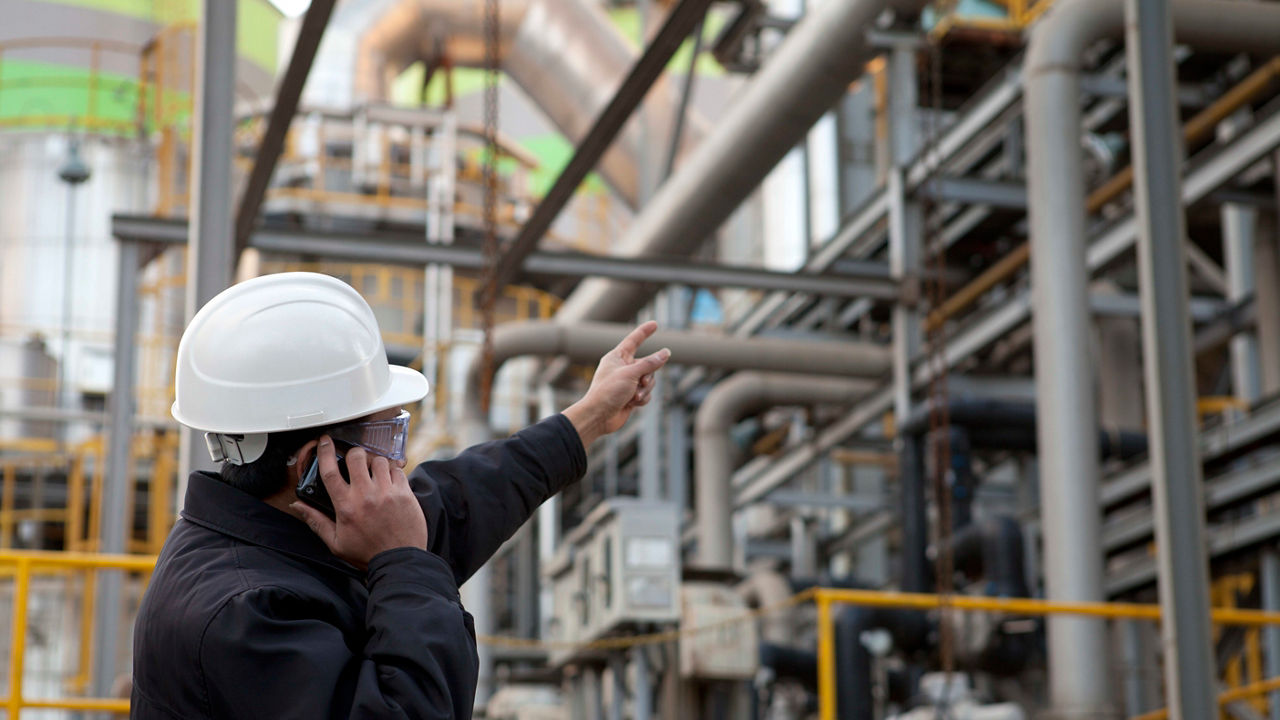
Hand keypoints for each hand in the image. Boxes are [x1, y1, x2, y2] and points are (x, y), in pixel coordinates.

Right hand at [290, 438, 427, 569]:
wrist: (399, 562)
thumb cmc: (367, 554)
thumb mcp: (335, 543)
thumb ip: (315, 521)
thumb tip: (297, 506)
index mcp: (345, 506)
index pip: (330, 471)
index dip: (325, 452)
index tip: (325, 441)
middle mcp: (365, 495)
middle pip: (356, 457)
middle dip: (354, 454)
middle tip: (355, 461)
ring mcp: (386, 492)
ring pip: (379, 460)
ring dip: (374, 463)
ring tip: (374, 474)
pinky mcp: (405, 493)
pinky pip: (397, 469)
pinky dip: (393, 471)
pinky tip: (389, 482)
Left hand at [563, 321, 670, 447]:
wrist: (599, 417)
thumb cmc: (608, 391)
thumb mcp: (631, 374)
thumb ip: (650, 363)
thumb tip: (666, 353)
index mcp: (617, 357)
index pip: (633, 341)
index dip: (644, 332)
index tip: (654, 324)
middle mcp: (622, 368)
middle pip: (647, 365)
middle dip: (648, 375)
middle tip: (642, 383)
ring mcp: (627, 383)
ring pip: (649, 380)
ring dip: (645, 389)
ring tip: (634, 396)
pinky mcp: (631, 396)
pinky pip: (646, 393)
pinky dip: (642, 398)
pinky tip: (632, 404)